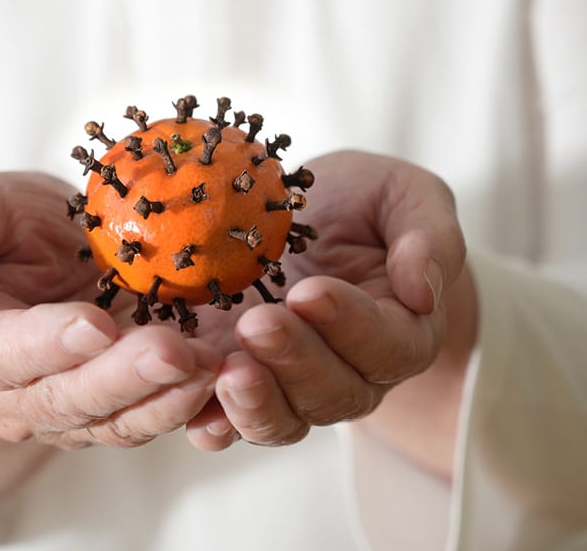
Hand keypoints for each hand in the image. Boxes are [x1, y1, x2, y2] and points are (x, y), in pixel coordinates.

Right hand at [0, 172, 220, 448]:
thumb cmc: (9, 232)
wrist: (45, 263)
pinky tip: (225, 377)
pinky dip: (190, 404)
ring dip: (165, 398)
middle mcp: (19, 394)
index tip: (92, 325)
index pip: (5, 353)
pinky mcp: (119, 407)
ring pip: (118, 419)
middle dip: (122, 378)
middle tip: (171, 351)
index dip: (48, 343)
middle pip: (69, 399)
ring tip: (211, 368)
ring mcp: (73, 408)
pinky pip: (153, 415)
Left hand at [186, 151, 473, 461]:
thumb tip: (422, 288)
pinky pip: (230, 418)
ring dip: (254, 402)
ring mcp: (292, 384)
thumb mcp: (405, 197)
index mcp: (400, 331)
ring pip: (282, 419)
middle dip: (294, 361)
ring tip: (225, 372)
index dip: (351, 324)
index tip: (311, 292)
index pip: (386, 344)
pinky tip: (187, 401)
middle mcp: (351, 373)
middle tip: (258, 325)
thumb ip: (428, 236)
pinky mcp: (243, 381)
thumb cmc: (365, 206)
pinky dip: (210, 418)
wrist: (317, 220)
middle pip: (332, 393)